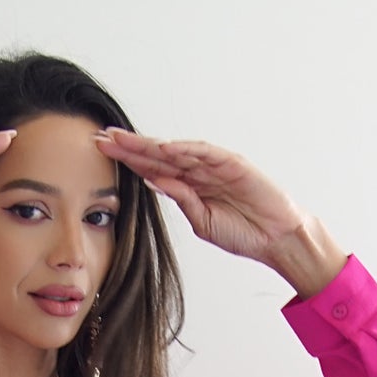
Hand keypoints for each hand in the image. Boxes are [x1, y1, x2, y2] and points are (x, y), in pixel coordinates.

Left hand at [94, 129, 309, 263]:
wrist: (275, 238)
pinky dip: (185, 149)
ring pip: (177, 150)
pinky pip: (205, 153)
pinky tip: (164, 147)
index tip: (101, 154)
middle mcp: (199, 171)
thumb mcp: (202, 222)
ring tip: (124, 139)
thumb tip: (154, 182)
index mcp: (189, 186)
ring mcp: (215, 165)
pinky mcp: (233, 163)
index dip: (127, 160)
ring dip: (150, 143)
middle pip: (158, 154)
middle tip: (101, 138)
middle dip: (130, 146)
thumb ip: (181, 201)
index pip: (152, 169)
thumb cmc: (243, 233)